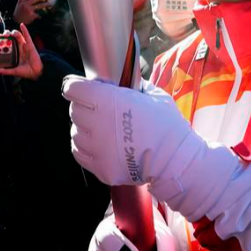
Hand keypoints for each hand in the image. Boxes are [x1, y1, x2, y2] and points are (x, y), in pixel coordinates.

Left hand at [0, 24, 42, 79]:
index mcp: (15, 53)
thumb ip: (4, 71)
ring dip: (13, 32)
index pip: (7, 44)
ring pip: (18, 36)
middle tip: (1, 35)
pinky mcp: (30, 45)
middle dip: (6, 35)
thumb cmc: (26, 72)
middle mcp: (19, 48)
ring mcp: (25, 46)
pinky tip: (22, 25)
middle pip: (11, 38)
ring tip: (8, 33)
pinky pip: (27, 35)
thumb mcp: (13, 71)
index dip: (2, 41)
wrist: (36, 73)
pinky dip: (24, 30)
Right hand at [13, 0, 52, 24]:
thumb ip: (25, 0)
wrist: (15, 22)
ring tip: (50, 4)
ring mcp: (28, 9)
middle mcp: (24, 3)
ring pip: (40, 5)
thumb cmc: (19, 13)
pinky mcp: (31, 15)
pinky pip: (38, 14)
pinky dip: (39, 15)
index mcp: (21, 0)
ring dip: (46, 4)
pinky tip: (40, 16)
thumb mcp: (20, 4)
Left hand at [63, 76, 196, 185]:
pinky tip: (97, 145)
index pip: (74, 89)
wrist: (176, 159)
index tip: (78, 88)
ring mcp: (98, 148)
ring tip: (99, 130)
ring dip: (84, 129)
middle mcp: (98, 123)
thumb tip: (120, 83)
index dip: (75, 86)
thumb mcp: (152, 95)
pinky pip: (79, 153)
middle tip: (95, 109)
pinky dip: (84, 148)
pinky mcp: (100, 168)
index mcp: (109, 100)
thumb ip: (131, 87)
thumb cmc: (167, 124)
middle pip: (74, 111)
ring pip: (75, 133)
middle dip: (82, 107)